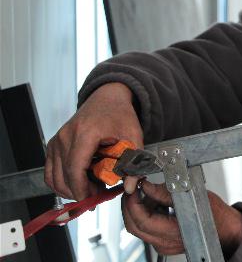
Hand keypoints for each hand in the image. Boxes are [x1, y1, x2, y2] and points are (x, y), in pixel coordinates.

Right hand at [44, 82, 143, 200]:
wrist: (108, 97)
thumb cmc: (120, 114)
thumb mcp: (134, 136)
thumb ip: (134, 162)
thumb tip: (131, 186)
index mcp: (85, 133)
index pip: (75, 169)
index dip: (81, 189)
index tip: (91, 201)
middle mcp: (66, 136)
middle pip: (63, 176)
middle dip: (79, 192)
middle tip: (97, 195)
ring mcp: (57, 140)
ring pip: (53, 176)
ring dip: (70, 188)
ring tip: (91, 187)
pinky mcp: (54, 144)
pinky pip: (50, 170)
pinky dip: (62, 181)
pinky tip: (80, 181)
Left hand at [123, 180, 241, 256]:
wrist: (227, 231)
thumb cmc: (215, 216)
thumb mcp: (191, 197)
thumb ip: (164, 193)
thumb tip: (145, 185)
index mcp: (170, 234)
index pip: (140, 219)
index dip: (132, 201)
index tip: (133, 185)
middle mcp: (163, 243)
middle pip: (133, 225)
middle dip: (129, 204)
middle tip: (133, 186)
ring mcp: (162, 244)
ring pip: (138, 226)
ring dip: (138, 207)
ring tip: (148, 191)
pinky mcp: (163, 240)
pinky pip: (147, 227)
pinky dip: (146, 212)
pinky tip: (155, 201)